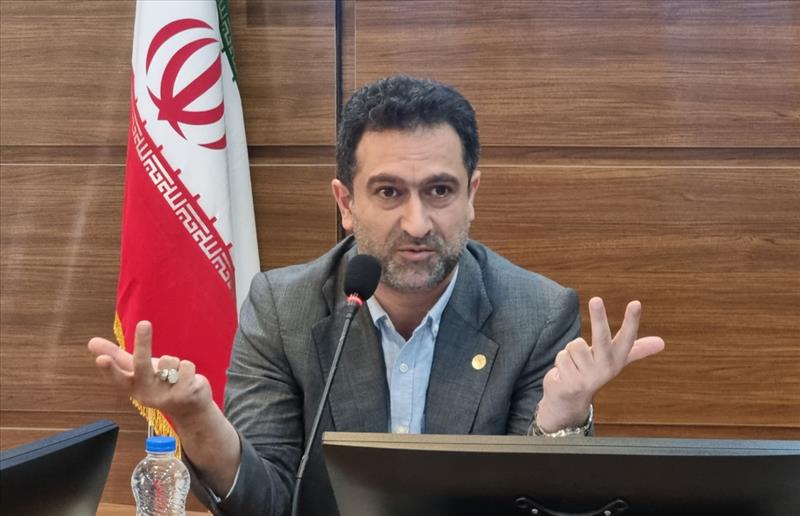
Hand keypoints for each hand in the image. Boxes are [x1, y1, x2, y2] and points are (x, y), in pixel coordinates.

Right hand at [88, 320, 212, 421]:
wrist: (190, 409)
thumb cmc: (159, 383)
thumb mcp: (138, 371)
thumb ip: (116, 357)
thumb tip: (90, 341)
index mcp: (132, 387)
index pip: (118, 378)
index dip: (109, 368)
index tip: (100, 359)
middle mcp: (146, 394)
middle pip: (142, 364)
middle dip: (143, 343)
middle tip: (144, 322)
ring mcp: (165, 396)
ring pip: (169, 360)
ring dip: (174, 362)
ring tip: (175, 375)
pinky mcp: (184, 395)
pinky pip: (185, 366)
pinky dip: (188, 368)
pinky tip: (188, 380)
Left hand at [536, 297, 664, 432]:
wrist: (570, 400)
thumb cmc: (593, 372)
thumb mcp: (614, 359)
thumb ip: (637, 349)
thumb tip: (662, 342)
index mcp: (617, 359)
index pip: (627, 337)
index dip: (632, 320)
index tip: (636, 303)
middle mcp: (606, 368)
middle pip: (601, 337)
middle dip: (599, 317)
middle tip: (596, 298)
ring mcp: (589, 377)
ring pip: (574, 345)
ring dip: (569, 351)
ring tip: (573, 363)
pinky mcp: (572, 383)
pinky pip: (562, 357)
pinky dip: (560, 362)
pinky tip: (565, 373)